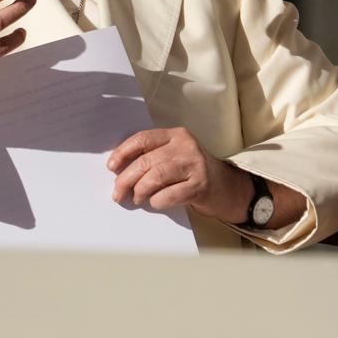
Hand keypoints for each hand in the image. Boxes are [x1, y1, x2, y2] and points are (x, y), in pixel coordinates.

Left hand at [106, 127, 251, 222]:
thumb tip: (118, 170)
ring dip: (140, 191)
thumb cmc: (192, 171)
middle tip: (117, 192)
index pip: (142, 139)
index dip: (123, 152)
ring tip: (136, 198)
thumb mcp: (175, 155)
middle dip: (126, 179)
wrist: (226, 186)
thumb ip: (153, 156)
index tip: (111, 167)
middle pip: (146, 161)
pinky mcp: (200, 186)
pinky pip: (169, 195)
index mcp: (176, 135)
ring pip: (155, 177)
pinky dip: (157, 201)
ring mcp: (194, 165)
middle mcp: (186, 147)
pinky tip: (155, 202)